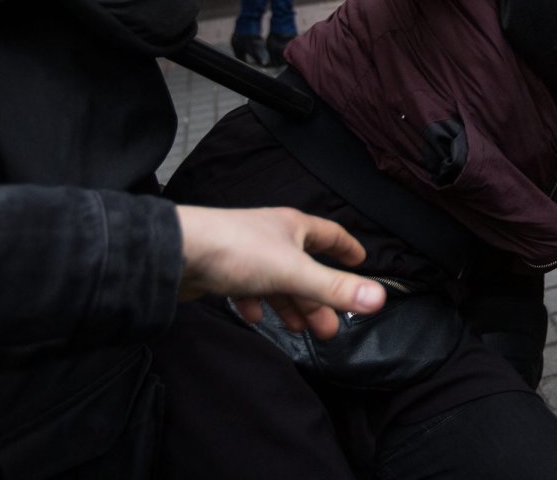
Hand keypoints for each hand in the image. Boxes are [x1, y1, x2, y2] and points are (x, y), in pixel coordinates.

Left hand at [176, 205, 385, 336]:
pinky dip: (254, 303)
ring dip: (289, 305)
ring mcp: (245, 251)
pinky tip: (253, 318)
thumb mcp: (294, 273)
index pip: (330, 235)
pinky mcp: (221, 267)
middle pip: (304, 267)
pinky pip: (245, 286)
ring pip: (276, 280)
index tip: (362, 262)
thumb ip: (334, 289)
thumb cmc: (238, 252)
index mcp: (293, 227)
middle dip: (318, 298)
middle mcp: (271, 236)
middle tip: (330, 327)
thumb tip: (379, 298)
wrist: (177, 252)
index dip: (347, 249)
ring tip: (298, 329)